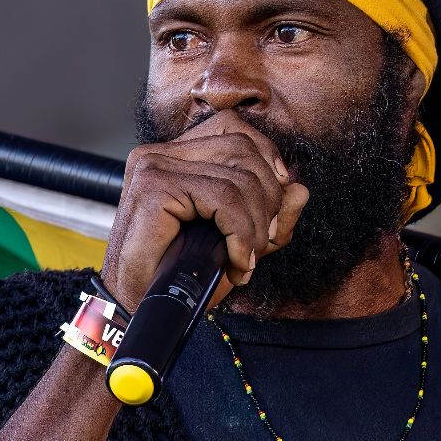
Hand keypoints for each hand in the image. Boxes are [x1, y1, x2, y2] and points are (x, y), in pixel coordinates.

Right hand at [102, 111, 309, 311]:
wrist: (140, 308)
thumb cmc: (180, 276)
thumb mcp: (238, 242)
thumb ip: (270, 216)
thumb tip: (300, 190)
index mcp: (175, 156)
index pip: (235, 131)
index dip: (267, 160)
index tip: (276, 206)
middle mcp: (160, 153)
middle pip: (242, 149)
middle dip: (268, 200)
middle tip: (261, 244)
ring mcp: (154, 166)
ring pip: (238, 178)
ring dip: (256, 227)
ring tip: (246, 259)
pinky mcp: (154, 187)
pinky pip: (223, 198)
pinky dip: (241, 235)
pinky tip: (238, 263)